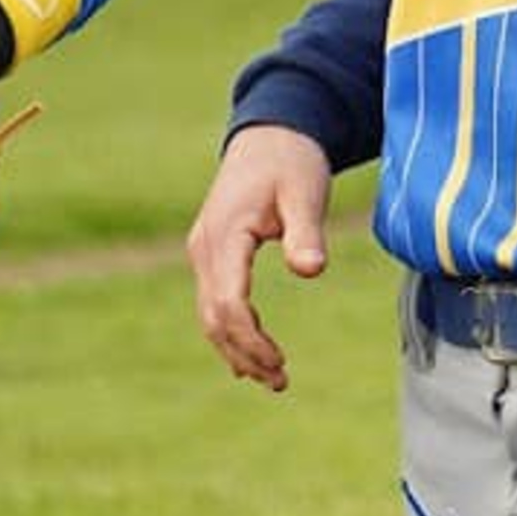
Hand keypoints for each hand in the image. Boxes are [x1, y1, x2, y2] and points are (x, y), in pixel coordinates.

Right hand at [187, 124, 334, 392]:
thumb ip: (306, 231)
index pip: (228, 304)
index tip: (281, 365)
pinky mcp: (213, 254)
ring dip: (237, 349)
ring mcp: (205, 251)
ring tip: (274, 378)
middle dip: (244, 354)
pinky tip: (251, 358)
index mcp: (225, 234)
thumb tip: (311, 270)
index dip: (251, 341)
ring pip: (210, 315)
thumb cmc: (291, 161)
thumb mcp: (305, 191)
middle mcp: (205, 247)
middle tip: (281, 382)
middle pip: (214, 318)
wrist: (270, 133)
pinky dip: (230, 333)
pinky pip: (214, 302)